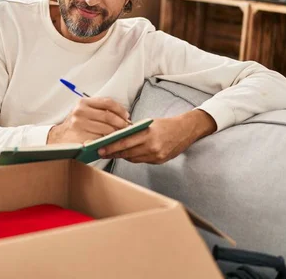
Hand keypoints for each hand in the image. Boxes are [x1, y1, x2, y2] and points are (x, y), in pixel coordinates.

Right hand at [48, 97, 129, 144]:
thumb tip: (123, 115)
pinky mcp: (80, 137)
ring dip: (116, 133)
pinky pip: (100, 139)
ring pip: (106, 129)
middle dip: (121, 123)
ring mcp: (79, 124)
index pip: (107, 102)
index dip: (120, 109)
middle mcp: (80, 112)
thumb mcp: (85, 111)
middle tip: (126, 128)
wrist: (60, 137)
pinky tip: (110, 141)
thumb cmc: (76, 124)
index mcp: (83, 103)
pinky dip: (108, 141)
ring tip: (120, 134)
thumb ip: (100, 109)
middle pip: (108, 116)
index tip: (126, 116)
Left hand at [98, 110, 216, 163]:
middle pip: (127, 153)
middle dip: (113, 153)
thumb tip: (117, 134)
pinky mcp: (158, 161)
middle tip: (101, 152)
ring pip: (132, 158)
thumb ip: (134, 130)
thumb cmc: (166, 124)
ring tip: (111, 153)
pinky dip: (132, 157)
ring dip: (121, 156)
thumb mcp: (148, 123)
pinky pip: (140, 160)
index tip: (101, 148)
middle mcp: (152, 147)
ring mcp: (156, 156)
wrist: (185, 131)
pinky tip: (126, 154)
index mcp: (148, 135)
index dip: (111, 147)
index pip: (125, 142)